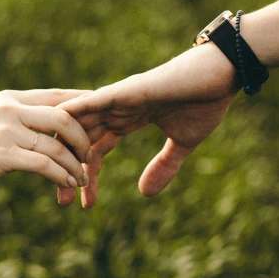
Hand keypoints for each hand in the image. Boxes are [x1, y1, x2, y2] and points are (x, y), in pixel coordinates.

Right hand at [0, 89, 91, 198]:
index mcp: (11, 99)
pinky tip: (68, 184)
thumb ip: (19, 120)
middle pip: (64, 115)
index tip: (102, 118)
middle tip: (91, 154)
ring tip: (83, 176)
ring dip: (75, 163)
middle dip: (84, 137)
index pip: (57, 96)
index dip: (84, 106)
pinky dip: (61, 175)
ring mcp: (6, 131)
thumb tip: (50, 125)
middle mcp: (10, 110)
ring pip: (56, 144)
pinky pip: (43, 165)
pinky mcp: (2, 155)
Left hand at [57, 42, 239, 207]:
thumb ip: (163, 165)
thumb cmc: (205, 100)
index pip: (95, 151)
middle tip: (61, 202)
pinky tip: (55, 125)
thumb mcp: (182, 142)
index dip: (86, 177)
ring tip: (56, 180)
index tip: (83, 205)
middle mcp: (116, 109)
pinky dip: (73, 112)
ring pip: (80, 124)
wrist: (223, 73)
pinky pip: (93, 101)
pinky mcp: (127, 90)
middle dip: (68, 170)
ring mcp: (119, 98)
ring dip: (66, 150)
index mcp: (126, 119)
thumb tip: (144, 194)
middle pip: (80, 142)